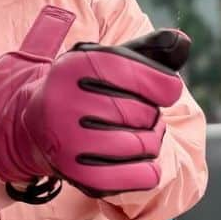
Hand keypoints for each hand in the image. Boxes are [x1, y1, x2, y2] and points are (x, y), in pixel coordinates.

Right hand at [0, 9, 190, 197]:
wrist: (37, 126)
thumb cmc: (87, 89)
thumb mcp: (110, 60)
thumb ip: (150, 49)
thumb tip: (183, 42)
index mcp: (79, 64)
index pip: (152, 79)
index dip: (165, 86)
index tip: (161, 89)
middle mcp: (68, 101)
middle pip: (148, 114)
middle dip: (151, 115)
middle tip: (133, 114)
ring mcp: (70, 141)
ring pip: (146, 145)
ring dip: (150, 141)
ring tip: (132, 134)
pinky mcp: (78, 174)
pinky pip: (141, 176)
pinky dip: (148, 170)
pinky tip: (136, 160)